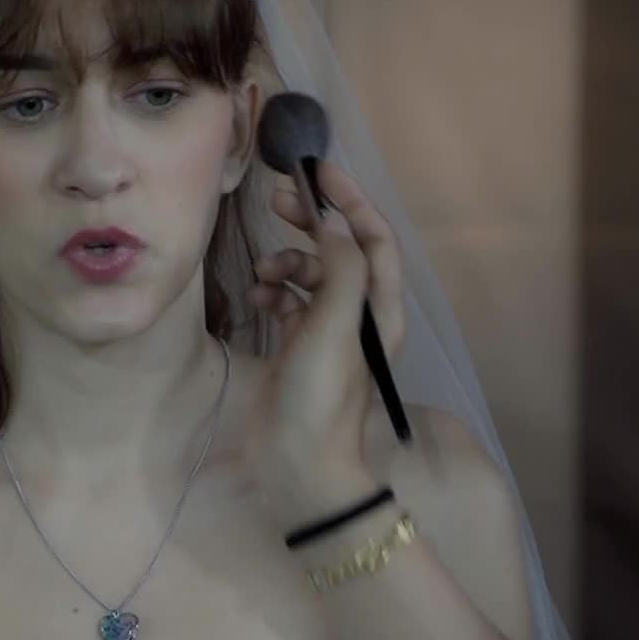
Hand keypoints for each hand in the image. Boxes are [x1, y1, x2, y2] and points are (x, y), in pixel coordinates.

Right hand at [244, 160, 404, 523]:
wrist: (300, 468)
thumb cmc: (322, 399)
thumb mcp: (335, 326)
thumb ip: (339, 268)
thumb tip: (330, 222)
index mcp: (380, 309)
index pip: (373, 239)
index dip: (349, 201)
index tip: (316, 171)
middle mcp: (358, 317)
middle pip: (340, 250)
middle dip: (311, 222)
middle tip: (277, 199)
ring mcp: (326, 334)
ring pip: (309, 275)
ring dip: (286, 263)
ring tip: (262, 273)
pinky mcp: (297, 350)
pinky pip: (288, 303)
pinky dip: (274, 291)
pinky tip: (258, 295)